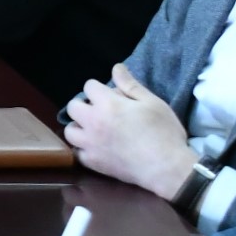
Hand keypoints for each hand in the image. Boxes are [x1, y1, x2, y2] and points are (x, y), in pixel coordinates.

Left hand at [64, 66, 200, 200]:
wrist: (166, 167)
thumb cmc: (163, 131)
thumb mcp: (152, 102)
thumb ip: (130, 85)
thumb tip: (116, 67)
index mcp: (107, 104)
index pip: (89, 86)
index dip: (100, 88)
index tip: (112, 95)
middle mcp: (93, 122)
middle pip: (73, 107)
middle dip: (84, 105)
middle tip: (101, 111)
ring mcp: (90, 144)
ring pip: (69, 131)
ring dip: (79, 126)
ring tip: (94, 129)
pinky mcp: (93, 163)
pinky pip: (77, 153)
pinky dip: (83, 149)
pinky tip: (96, 148)